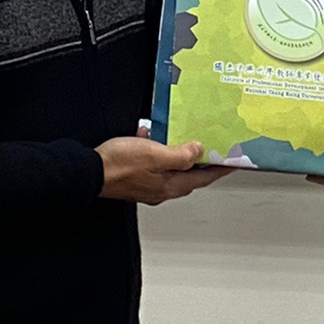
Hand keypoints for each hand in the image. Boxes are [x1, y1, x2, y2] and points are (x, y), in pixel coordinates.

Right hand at [97, 135, 229, 203]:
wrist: (88, 172)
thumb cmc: (118, 165)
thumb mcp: (155, 154)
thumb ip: (180, 155)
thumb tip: (198, 151)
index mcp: (170, 186)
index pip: (204, 178)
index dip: (221, 168)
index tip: (235, 161)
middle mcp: (161, 189)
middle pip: (189, 175)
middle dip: (202, 161)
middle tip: (214, 148)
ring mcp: (147, 185)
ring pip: (170, 168)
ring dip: (178, 153)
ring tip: (183, 138)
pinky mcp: (135, 177)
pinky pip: (153, 163)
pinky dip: (155, 149)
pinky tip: (149, 134)